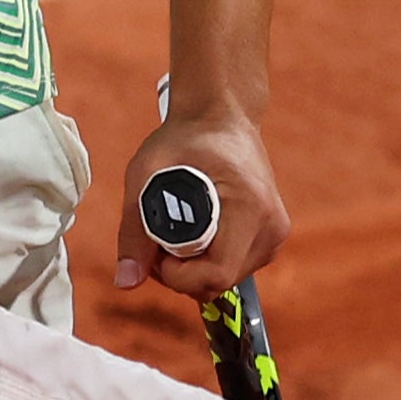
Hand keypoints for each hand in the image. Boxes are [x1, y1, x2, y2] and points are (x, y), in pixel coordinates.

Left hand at [112, 108, 284, 297]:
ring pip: (226, 281)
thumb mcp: (146, 175)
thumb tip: (125, 282)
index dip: (178, 276)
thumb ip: (133, 232)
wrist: (222, 116)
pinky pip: (234, 269)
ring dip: (193, 271)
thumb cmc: (184, 139)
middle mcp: (272, 226)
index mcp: (249, 207)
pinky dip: (208, 262)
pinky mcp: (273, 237)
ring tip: (174, 234)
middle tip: (157, 242)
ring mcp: (276, 234)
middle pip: (219, 283)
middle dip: (180, 275)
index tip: (156, 252)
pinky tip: (194, 236)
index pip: (216, 274)